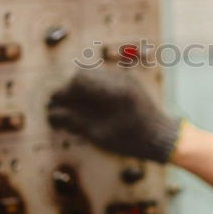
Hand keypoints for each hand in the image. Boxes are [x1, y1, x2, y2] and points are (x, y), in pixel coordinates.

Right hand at [47, 68, 180, 162]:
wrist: (160, 137)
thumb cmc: (131, 140)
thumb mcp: (100, 135)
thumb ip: (74, 122)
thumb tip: (52, 114)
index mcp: (113, 91)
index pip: (79, 81)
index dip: (63, 92)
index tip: (54, 105)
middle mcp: (119, 79)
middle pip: (84, 73)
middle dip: (70, 89)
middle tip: (62, 106)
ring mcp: (125, 78)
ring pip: (93, 74)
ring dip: (81, 88)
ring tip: (75, 107)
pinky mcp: (128, 81)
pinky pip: (103, 78)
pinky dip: (92, 88)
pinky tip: (90, 105)